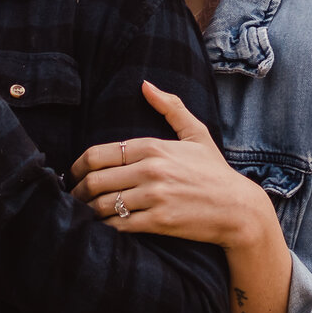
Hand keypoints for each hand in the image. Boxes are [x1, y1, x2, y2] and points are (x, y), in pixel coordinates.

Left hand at [69, 82, 262, 245]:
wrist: (238, 209)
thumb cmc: (215, 172)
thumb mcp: (197, 134)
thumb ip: (170, 107)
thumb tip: (145, 85)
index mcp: (154, 146)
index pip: (98, 154)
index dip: (78, 166)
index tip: (74, 175)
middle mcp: (151, 169)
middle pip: (94, 180)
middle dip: (77, 191)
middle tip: (73, 197)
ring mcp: (154, 196)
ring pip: (102, 205)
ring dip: (87, 210)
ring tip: (83, 213)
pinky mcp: (158, 221)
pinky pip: (118, 225)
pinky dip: (104, 227)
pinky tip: (102, 227)